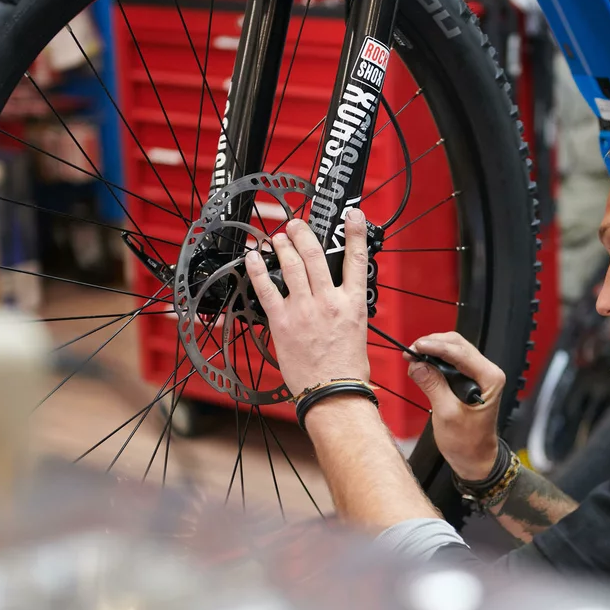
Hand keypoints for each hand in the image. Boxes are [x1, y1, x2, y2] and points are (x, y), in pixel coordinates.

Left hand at [243, 209, 370, 396]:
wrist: (333, 394)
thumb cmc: (346, 370)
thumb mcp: (357, 331)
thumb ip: (344, 308)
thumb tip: (334, 295)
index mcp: (352, 304)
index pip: (357, 260)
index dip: (355, 233)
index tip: (352, 216)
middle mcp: (329, 302)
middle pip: (316, 256)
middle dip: (304, 234)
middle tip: (296, 225)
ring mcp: (305, 310)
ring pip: (292, 266)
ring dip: (282, 246)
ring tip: (278, 237)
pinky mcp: (283, 322)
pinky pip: (267, 289)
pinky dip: (257, 270)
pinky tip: (253, 258)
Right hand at [406, 332, 505, 479]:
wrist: (475, 458)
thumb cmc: (468, 442)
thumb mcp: (446, 414)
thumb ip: (433, 386)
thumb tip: (418, 365)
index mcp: (490, 378)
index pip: (460, 353)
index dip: (435, 347)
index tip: (415, 347)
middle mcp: (487, 372)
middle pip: (458, 345)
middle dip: (432, 345)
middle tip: (410, 352)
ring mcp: (478, 374)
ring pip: (454, 350)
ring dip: (432, 350)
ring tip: (413, 357)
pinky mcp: (469, 379)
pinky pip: (451, 361)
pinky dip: (435, 359)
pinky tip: (422, 364)